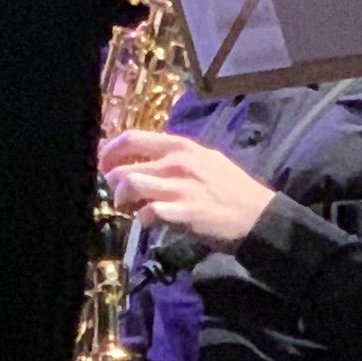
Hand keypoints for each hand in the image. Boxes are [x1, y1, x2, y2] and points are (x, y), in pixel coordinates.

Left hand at [97, 130, 280, 246]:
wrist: (257, 215)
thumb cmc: (231, 187)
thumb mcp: (205, 159)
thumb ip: (176, 157)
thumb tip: (147, 160)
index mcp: (181, 145)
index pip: (131, 138)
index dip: (109, 151)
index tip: (104, 164)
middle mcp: (177, 162)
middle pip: (123, 168)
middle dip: (112, 184)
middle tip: (118, 195)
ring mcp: (179, 187)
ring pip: (129, 187)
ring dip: (122, 201)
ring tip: (129, 208)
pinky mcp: (183, 213)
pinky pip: (147, 214)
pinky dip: (141, 220)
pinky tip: (149, 222)